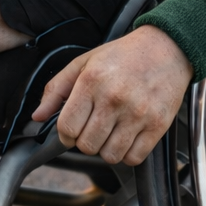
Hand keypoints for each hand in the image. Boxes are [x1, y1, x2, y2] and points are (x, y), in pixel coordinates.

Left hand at [31, 25, 192, 166]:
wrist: (167, 47)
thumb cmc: (124, 55)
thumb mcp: (84, 62)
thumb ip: (56, 89)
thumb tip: (38, 117)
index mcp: (92, 81)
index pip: (67, 127)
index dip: (65, 135)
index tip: (72, 130)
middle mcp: (114, 99)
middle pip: (87, 145)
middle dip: (85, 141)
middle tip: (93, 128)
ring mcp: (137, 113)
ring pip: (110, 156)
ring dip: (106, 149)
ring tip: (111, 132)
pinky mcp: (157, 125)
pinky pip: (134, 158)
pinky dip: (127, 154)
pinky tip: (127, 137)